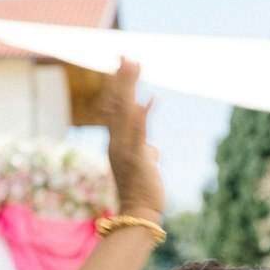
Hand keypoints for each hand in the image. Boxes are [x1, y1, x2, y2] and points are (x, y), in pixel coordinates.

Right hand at [101, 58, 163, 220]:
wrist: (138, 213)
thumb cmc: (142, 192)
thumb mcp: (144, 167)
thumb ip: (146, 154)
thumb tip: (153, 151)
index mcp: (118, 142)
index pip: (115, 109)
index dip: (118, 86)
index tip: (122, 65)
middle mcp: (117, 142)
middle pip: (117, 104)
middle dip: (122, 79)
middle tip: (125, 55)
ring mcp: (125, 149)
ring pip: (124, 112)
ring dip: (128, 88)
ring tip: (132, 65)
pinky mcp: (137, 158)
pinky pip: (139, 134)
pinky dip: (143, 116)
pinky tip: (149, 99)